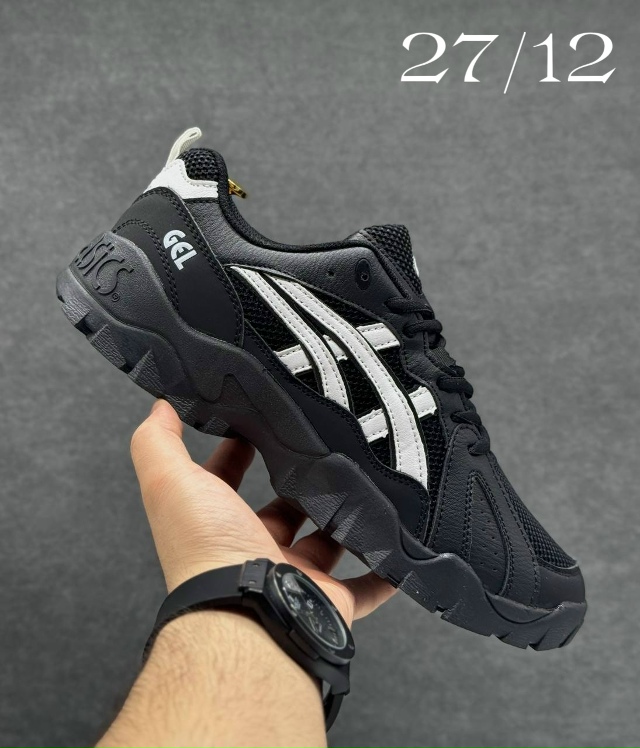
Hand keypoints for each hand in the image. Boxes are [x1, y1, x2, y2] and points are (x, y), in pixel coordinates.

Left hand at [130, 399, 395, 625]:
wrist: (248, 615)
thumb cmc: (207, 549)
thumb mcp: (170, 481)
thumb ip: (158, 442)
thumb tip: (159, 407)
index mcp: (219, 527)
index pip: (226, 484)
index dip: (236, 454)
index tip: (258, 427)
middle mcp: (254, 554)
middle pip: (280, 515)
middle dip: (298, 486)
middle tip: (320, 453)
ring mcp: (295, 579)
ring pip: (325, 546)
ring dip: (342, 521)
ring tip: (363, 485)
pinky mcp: (331, 601)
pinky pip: (366, 588)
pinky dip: (383, 572)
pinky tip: (396, 549)